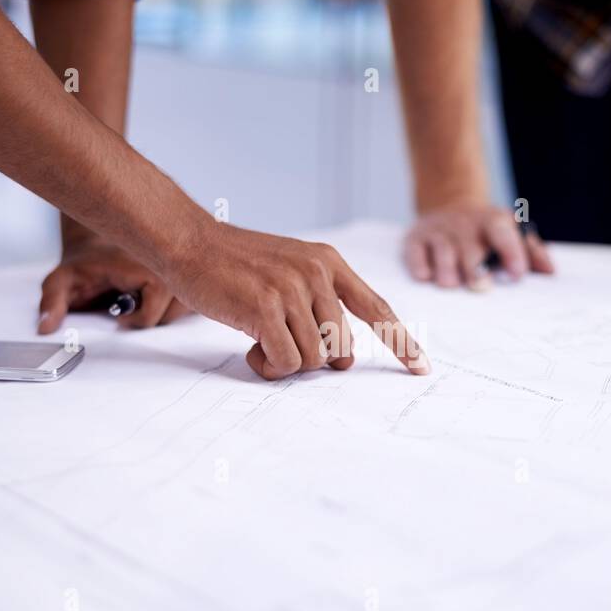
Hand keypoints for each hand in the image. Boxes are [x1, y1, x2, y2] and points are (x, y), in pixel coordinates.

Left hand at [38, 240, 190, 333]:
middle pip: (177, 312)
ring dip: (168, 312)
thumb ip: (51, 302)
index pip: (155, 313)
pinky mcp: (189, 270)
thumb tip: (45, 327)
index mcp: (143, 266)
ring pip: (189, 306)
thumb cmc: (87, 263)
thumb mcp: (62, 280)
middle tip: (132, 306)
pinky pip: (195, 298)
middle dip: (153, 317)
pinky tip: (160, 298)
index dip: (136, 321)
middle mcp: (167, 264)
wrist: (100, 240)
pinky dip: (181, 304)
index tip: (119, 315)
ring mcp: (180, 266)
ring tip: (145, 302)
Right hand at [161, 220, 429, 379]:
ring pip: (313, 359)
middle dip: (312, 357)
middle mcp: (317, 273)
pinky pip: (286, 361)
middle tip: (278, 344)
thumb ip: (319, 304)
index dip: (401, 342)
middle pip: (340, 347)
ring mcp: (292, 289)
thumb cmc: (235, 264)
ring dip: (285, 362)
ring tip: (258, 341)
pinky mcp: (266, 308)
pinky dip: (269, 365)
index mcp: (329, 263)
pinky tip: (249, 349)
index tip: (422, 368)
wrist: (188, 242)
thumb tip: (342, 357)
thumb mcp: (289, 271)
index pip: (376, 308)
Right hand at [405, 204, 553, 288]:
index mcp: (492, 221)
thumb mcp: (510, 232)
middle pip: (470, 246)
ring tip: (451, 285)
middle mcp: (464, 224)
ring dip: (446, 269)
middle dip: (475, 268)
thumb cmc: (486, 232)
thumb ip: (531, 251)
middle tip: (481, 288)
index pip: (502, 233)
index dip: (511, 252)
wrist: (449, 206)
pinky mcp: (416, 238)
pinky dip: (419, 264)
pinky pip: (415, 251)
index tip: (517, 274)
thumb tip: (550, 272)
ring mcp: (439, 230)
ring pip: (442, 249)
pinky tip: (425, 277)